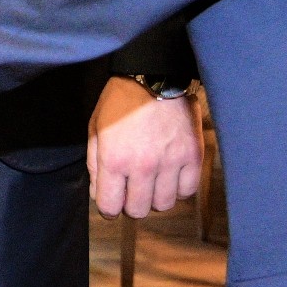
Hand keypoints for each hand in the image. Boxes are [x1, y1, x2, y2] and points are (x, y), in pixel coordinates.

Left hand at [88, 78, 200, 217]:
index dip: (109, 208)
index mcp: (114, 160)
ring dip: (155, 197)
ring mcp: (170, 162)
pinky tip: (170, 176)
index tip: (112, 200)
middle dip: (131, 204)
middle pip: (138, 210)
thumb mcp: (95, 129)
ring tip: (152, 181)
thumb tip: (100, 193)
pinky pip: (187, 191)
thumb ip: (94, 165)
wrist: (155, 75)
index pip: (110, 208)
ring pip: (163, 204)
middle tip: (131, 189)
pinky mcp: (192, 155)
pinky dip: (178, 188)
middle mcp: (143, 166)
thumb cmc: (120, 100)